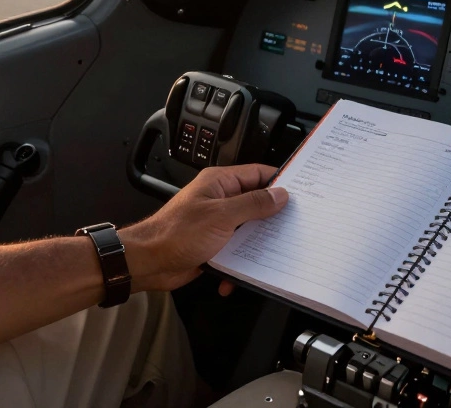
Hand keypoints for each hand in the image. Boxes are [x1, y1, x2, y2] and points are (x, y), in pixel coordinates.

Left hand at [121, 164, 288, 292]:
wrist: (149, 262)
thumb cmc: (176, 233)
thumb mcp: (222, 216)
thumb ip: (253, 204)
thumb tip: (279, 194)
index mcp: (220, 183)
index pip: (258, 174)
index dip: (280, 182)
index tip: (301, 193)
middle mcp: (219, 200)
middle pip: (256, 204)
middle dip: (273, 218)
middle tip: (294, 227)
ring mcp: (217, 224)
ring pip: (249, 231)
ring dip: (257, 245)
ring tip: (272, 255)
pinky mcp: (213, 246)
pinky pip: (236, 252)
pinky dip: (239, 265)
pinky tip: (237, 276)